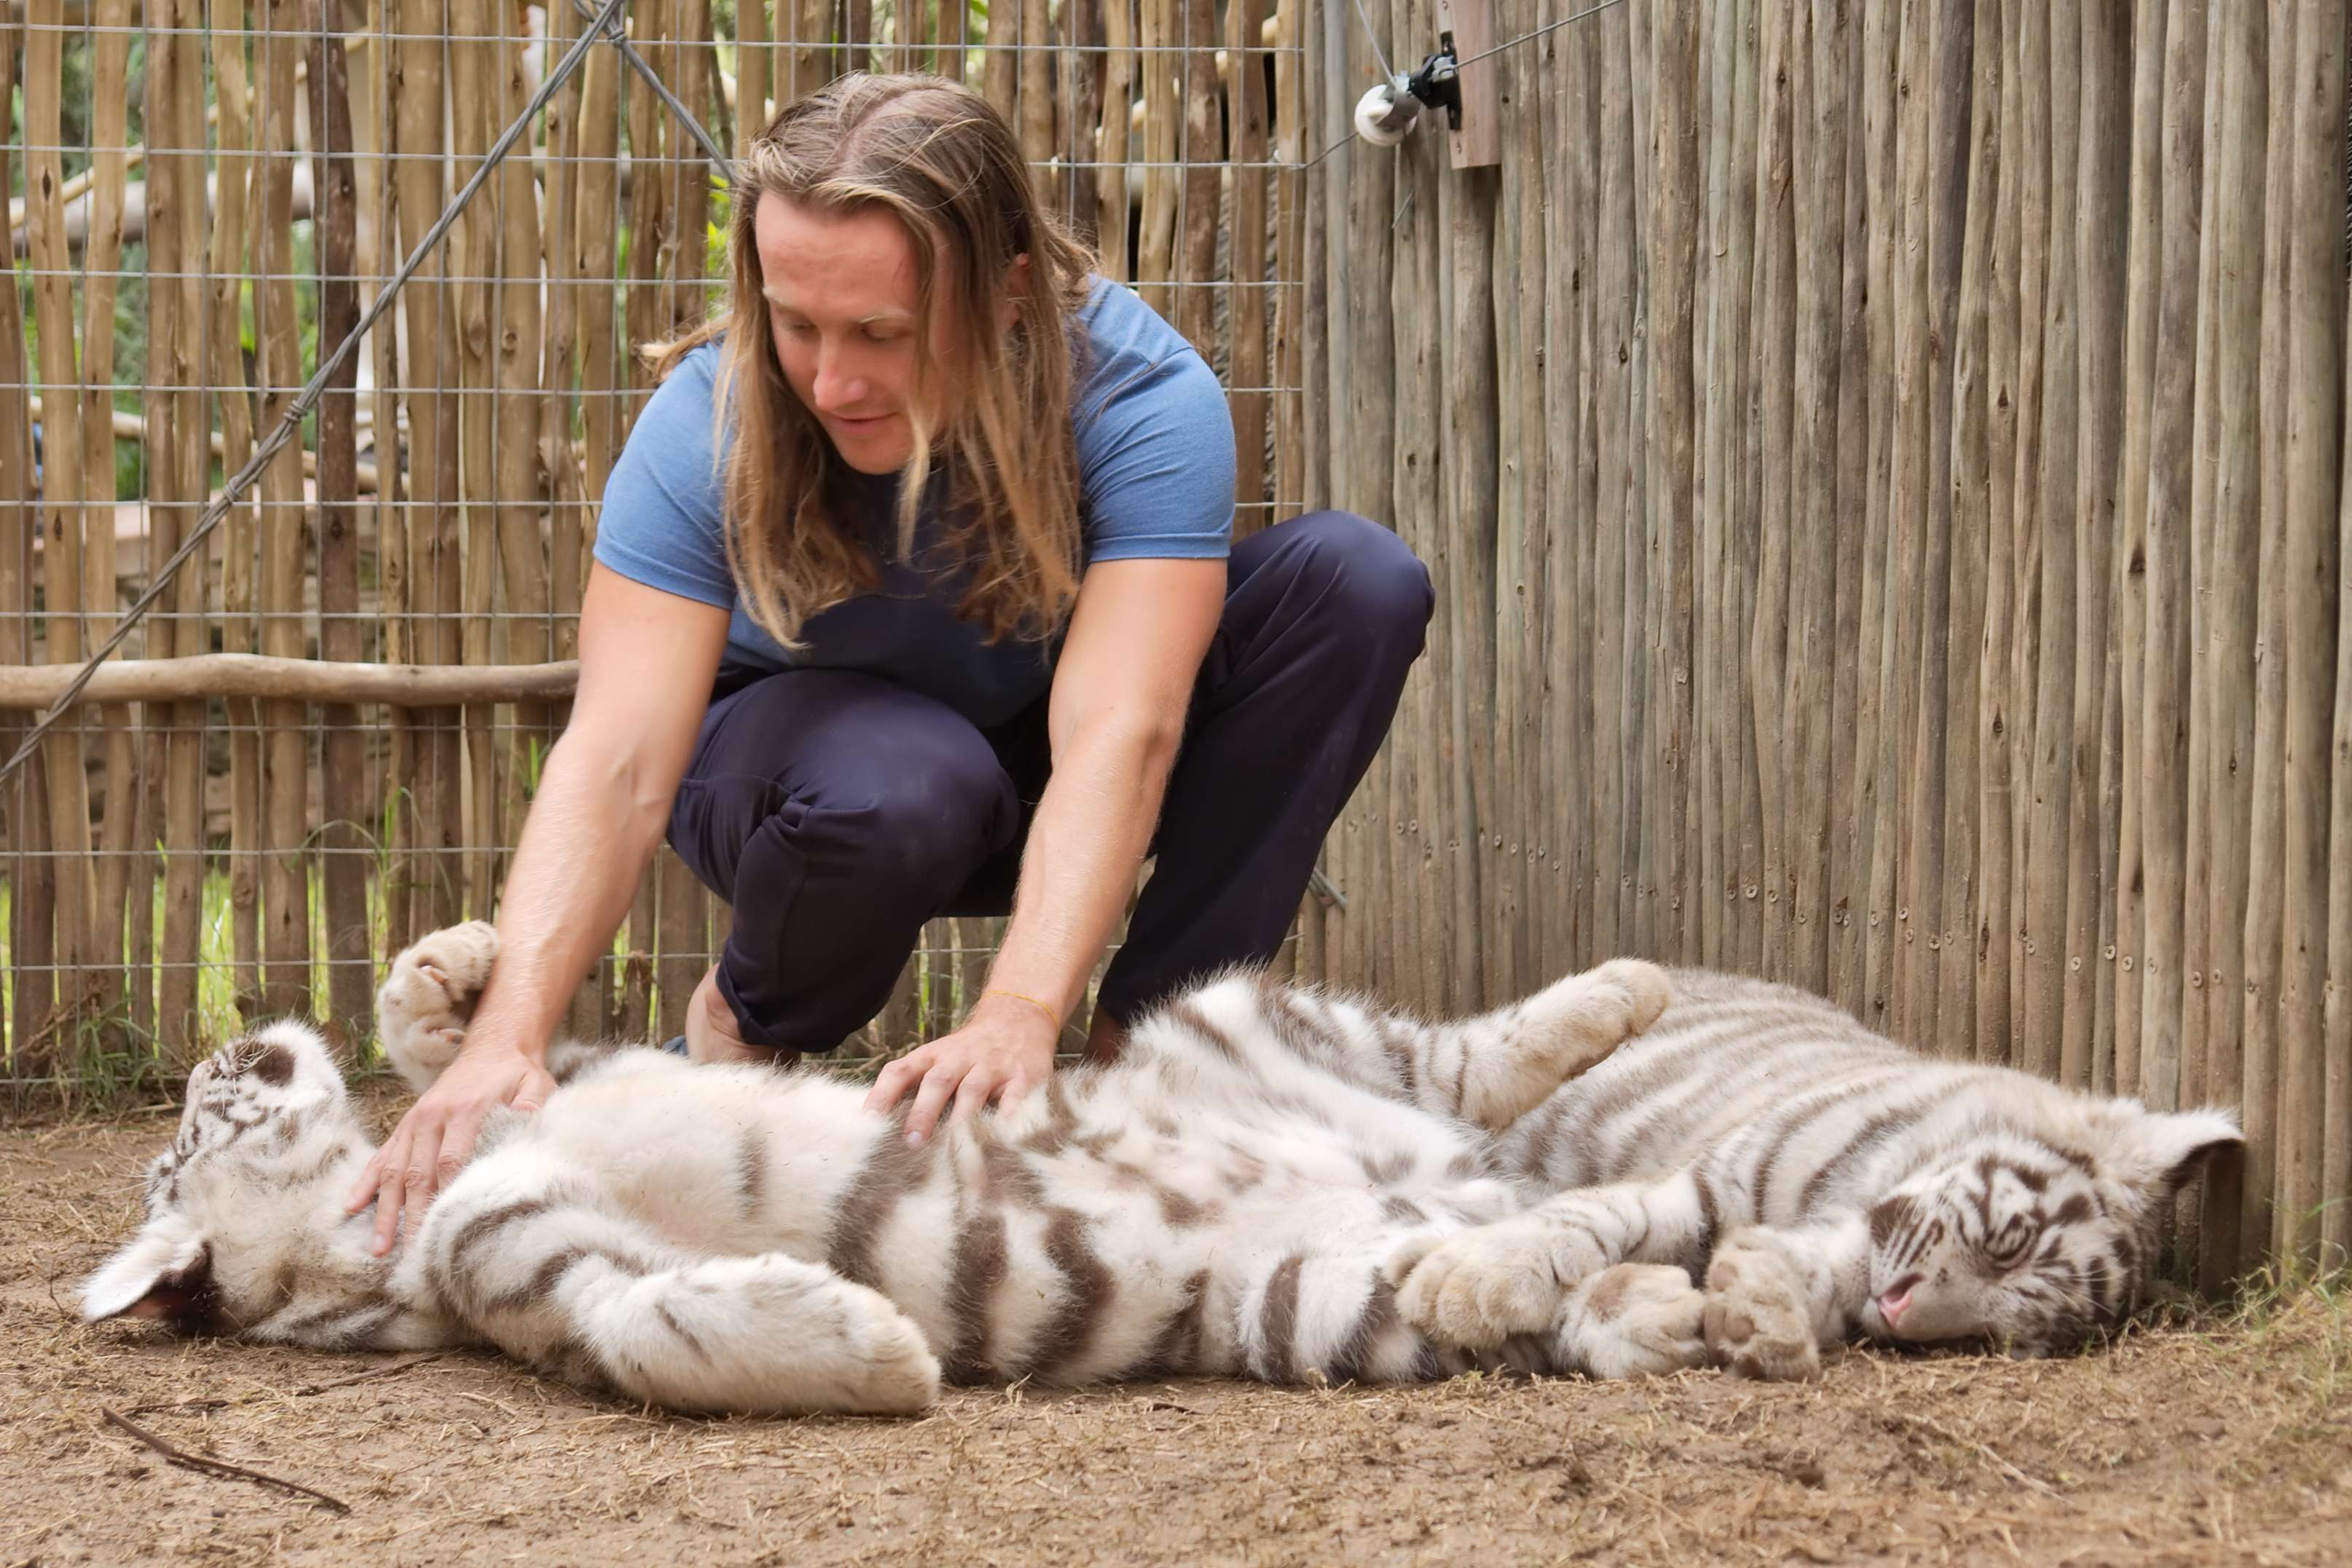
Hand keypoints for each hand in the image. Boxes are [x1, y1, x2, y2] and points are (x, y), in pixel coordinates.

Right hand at [345, 1038, 556, 1255]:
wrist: (493, 1046)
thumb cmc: (517, 1074)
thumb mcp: (535, 1085)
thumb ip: (531, 1109)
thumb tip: (528, 1130)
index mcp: (468, 1111)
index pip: (451, 1160)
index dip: (445, 1195)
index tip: (442, 1230)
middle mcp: (434, 1117)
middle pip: (418, 1174)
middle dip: (412, 1216)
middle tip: (409, 1255)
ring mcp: (416, 1122)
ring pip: (395, 1171)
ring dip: (386, 1210)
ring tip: (379, 1247)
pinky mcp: (407, 1125)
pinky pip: (382, 1156)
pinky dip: (367, 1182)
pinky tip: (352, 1206)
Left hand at [860, 996, 1058, 1146]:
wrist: (1019, 1018)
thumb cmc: (970, 1053)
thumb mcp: (940, 1060)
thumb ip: (916, 1089)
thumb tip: (882, 1130)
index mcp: (932, 1056)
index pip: (901, 1071)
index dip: (883, 1094)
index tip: (868, 1121)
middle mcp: (959, 1058)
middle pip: (937, 1081)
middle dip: (923, 1112)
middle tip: (912, 1143)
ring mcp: (991, 1066)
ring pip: (973, 1090)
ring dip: (961, 1121)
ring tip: (953, 1152)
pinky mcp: (1022, 1076)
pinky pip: (1014, 1098)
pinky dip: (1007, 1118)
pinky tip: (1000, 1140)